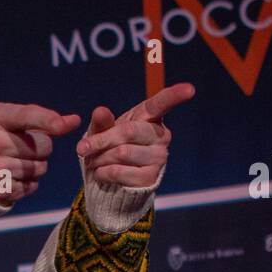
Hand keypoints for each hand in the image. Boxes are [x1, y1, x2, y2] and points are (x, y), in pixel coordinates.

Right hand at [0, 103, 81, 205]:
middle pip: (43, 147)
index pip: (26, 116)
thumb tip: (74, 121)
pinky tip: (12, 175)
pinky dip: (28, 182)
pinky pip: (32, 186)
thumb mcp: (6, 119)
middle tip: (23, 147)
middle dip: (41, 147)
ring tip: (16, 161)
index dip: (48, 120)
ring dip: (36, 165)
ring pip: (41, 168)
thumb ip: (39, 118)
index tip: (66, 125)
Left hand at [76, 83, 194, 187]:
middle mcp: (161, 136)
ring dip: (99, 159)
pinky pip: (119, 171)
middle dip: (100, 141)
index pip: (161, 104)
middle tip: (82, 148)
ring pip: (121, 153)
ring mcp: (158, 158)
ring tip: (94, 162)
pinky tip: (102, 173)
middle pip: (127, 132)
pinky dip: (103, 173)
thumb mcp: (101, 132)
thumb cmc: (108, 149)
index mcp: (150, 118)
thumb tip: (100, 110)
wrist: (109, 182)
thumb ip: (101, 122)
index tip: (189, 88)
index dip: (174, 95)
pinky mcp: (150, 178)